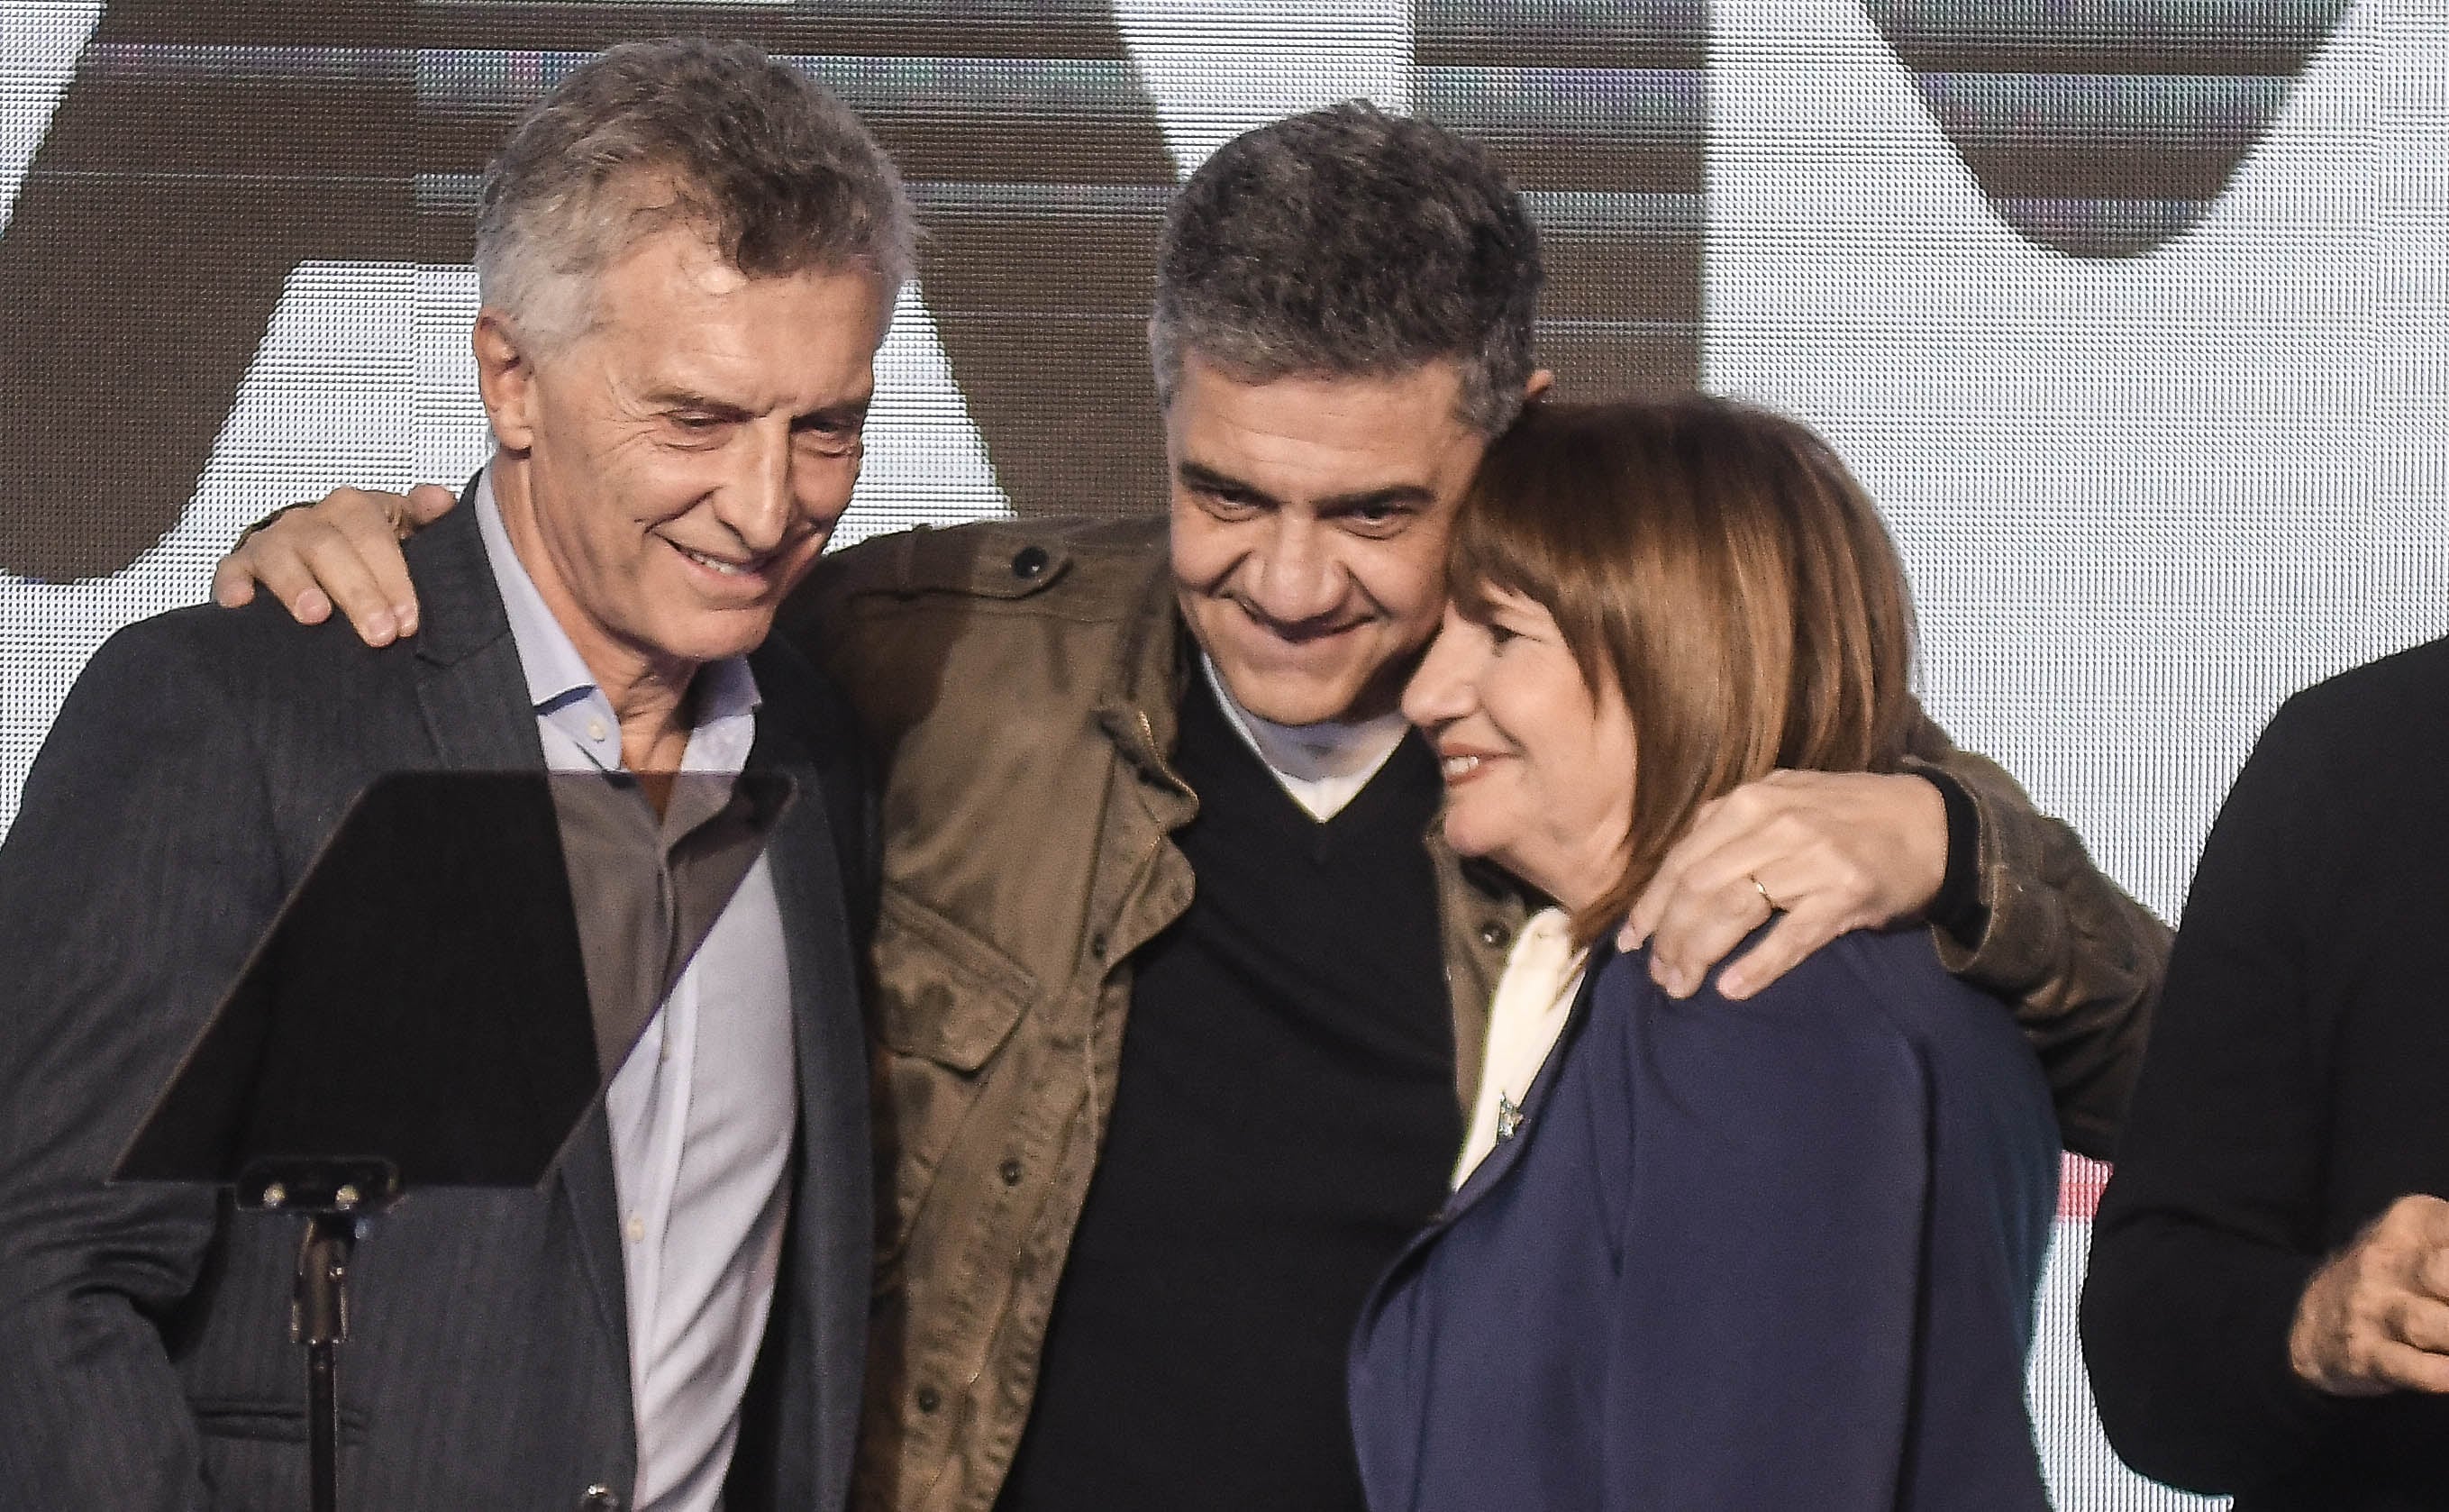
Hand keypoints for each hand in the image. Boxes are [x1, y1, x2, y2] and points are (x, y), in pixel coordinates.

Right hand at [209, 483, 455, 645]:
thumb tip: (441, 500)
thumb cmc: (368, 552)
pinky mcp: (240, 567)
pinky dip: (234, 584)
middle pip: (330, 548)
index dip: (392, 576)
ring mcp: (274, 543)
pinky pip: (231, 571)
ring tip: (316, 616)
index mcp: (356, 510)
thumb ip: (425, 518)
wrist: (314, 558)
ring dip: (297, 585)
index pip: (374, 535)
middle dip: (357, 592)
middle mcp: (312, 522)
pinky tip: (242, 603)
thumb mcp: (404, 531)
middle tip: (379, 634)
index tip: (408, 619)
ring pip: (280, 556)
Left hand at [1619, 770, 1946, 999]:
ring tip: (1681, 986)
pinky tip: (1731, 989)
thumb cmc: (1848, 816)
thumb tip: (1675, 873)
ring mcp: (1811, 859)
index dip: (1650, 905)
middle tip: (1658, 977)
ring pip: (1733, 911)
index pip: (1681, 860)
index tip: (1632, 942)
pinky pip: (1790, 936)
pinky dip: (1757, 966)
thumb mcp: (1783, 799)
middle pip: (1698, 888)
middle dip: (1669, 937)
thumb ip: (1730, 826)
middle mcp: (1774, 824)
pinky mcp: (1845, 894)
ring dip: (1699, 954)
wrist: (1931, 823)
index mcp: (1750, 802)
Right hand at [2289, 1194, 2448, 1395]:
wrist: (2315, 1319)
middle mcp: (2384, 1261)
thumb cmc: (2396, 1276)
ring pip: (2428, 1325)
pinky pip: (2410, 1368)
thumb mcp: (2423, 1237)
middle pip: (2442, 1274)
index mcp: (2409, 1224)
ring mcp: (2371, 1309)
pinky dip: (2442, 1375)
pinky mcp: (2364, 1354)